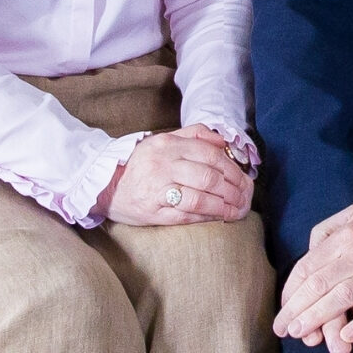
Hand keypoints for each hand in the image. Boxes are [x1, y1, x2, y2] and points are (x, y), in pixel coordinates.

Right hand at [97, 128, 253, 225]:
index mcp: (167, 144)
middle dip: (234, 189)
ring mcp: (157, 188)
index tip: (245, 179)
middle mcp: (162, 164)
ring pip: (201, 197)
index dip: (233, 168)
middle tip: (246, 197)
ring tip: (239, 210)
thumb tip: (224, 142)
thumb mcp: (163, 140)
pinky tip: (220, 217)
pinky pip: (187, 215)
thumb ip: (194, 135)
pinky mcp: (153, 211)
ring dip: (225, 206)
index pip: (210, 154)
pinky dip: (208, 217)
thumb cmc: (140, 164)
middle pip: (209, 177)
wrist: (105, 185)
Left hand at [274, 206, 352, 352]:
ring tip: (303, 335)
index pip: (309, 265)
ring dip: (320, 318)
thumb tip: (309, 249)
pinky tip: (347, 337)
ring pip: (345, 296)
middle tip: (283, 330)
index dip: (292, 290)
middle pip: (321, 283)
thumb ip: (329, 229)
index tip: (283, 309)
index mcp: (347, 233)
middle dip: (297, 309)